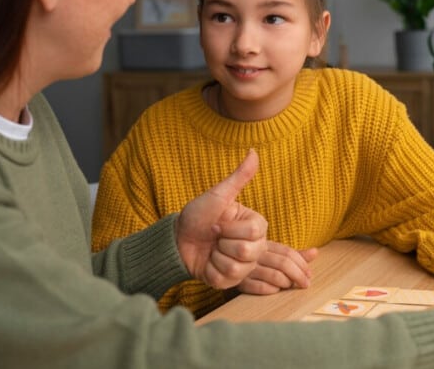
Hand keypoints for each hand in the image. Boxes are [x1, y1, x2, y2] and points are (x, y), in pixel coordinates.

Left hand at [176, 149, 267, 288]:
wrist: (178, 239)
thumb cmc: (198, 215)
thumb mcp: (218, 195)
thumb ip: (240, 176)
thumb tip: (253, 151)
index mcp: (256, 227)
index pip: (253, 232)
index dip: (229, 227)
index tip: (218, 222)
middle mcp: (255, 248)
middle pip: (247, 251)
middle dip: (222, 241)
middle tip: (213, 236)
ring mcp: (244, 266)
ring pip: (236, 266)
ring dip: (215, 256)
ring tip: (211, 249)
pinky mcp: (230, 281)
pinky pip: (225, 278)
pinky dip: (210, 269)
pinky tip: (208, 262)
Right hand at [236, 241, 317, 294]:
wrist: (220, 260)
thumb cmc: (254, 258)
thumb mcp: (272, 252)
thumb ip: (294, 254)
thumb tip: (316, 252)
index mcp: (266, 245)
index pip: (287, 252)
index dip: (301, 263)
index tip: (309, 274)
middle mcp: (257, 255)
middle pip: (283, 263)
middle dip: (298, 275)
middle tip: (306, 284)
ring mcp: (248, 268)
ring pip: (273, 275)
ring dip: (286, 282)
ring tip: (290, 286)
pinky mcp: (239, 281)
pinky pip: (258, 287)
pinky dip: (271, 289)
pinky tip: (275, 290)